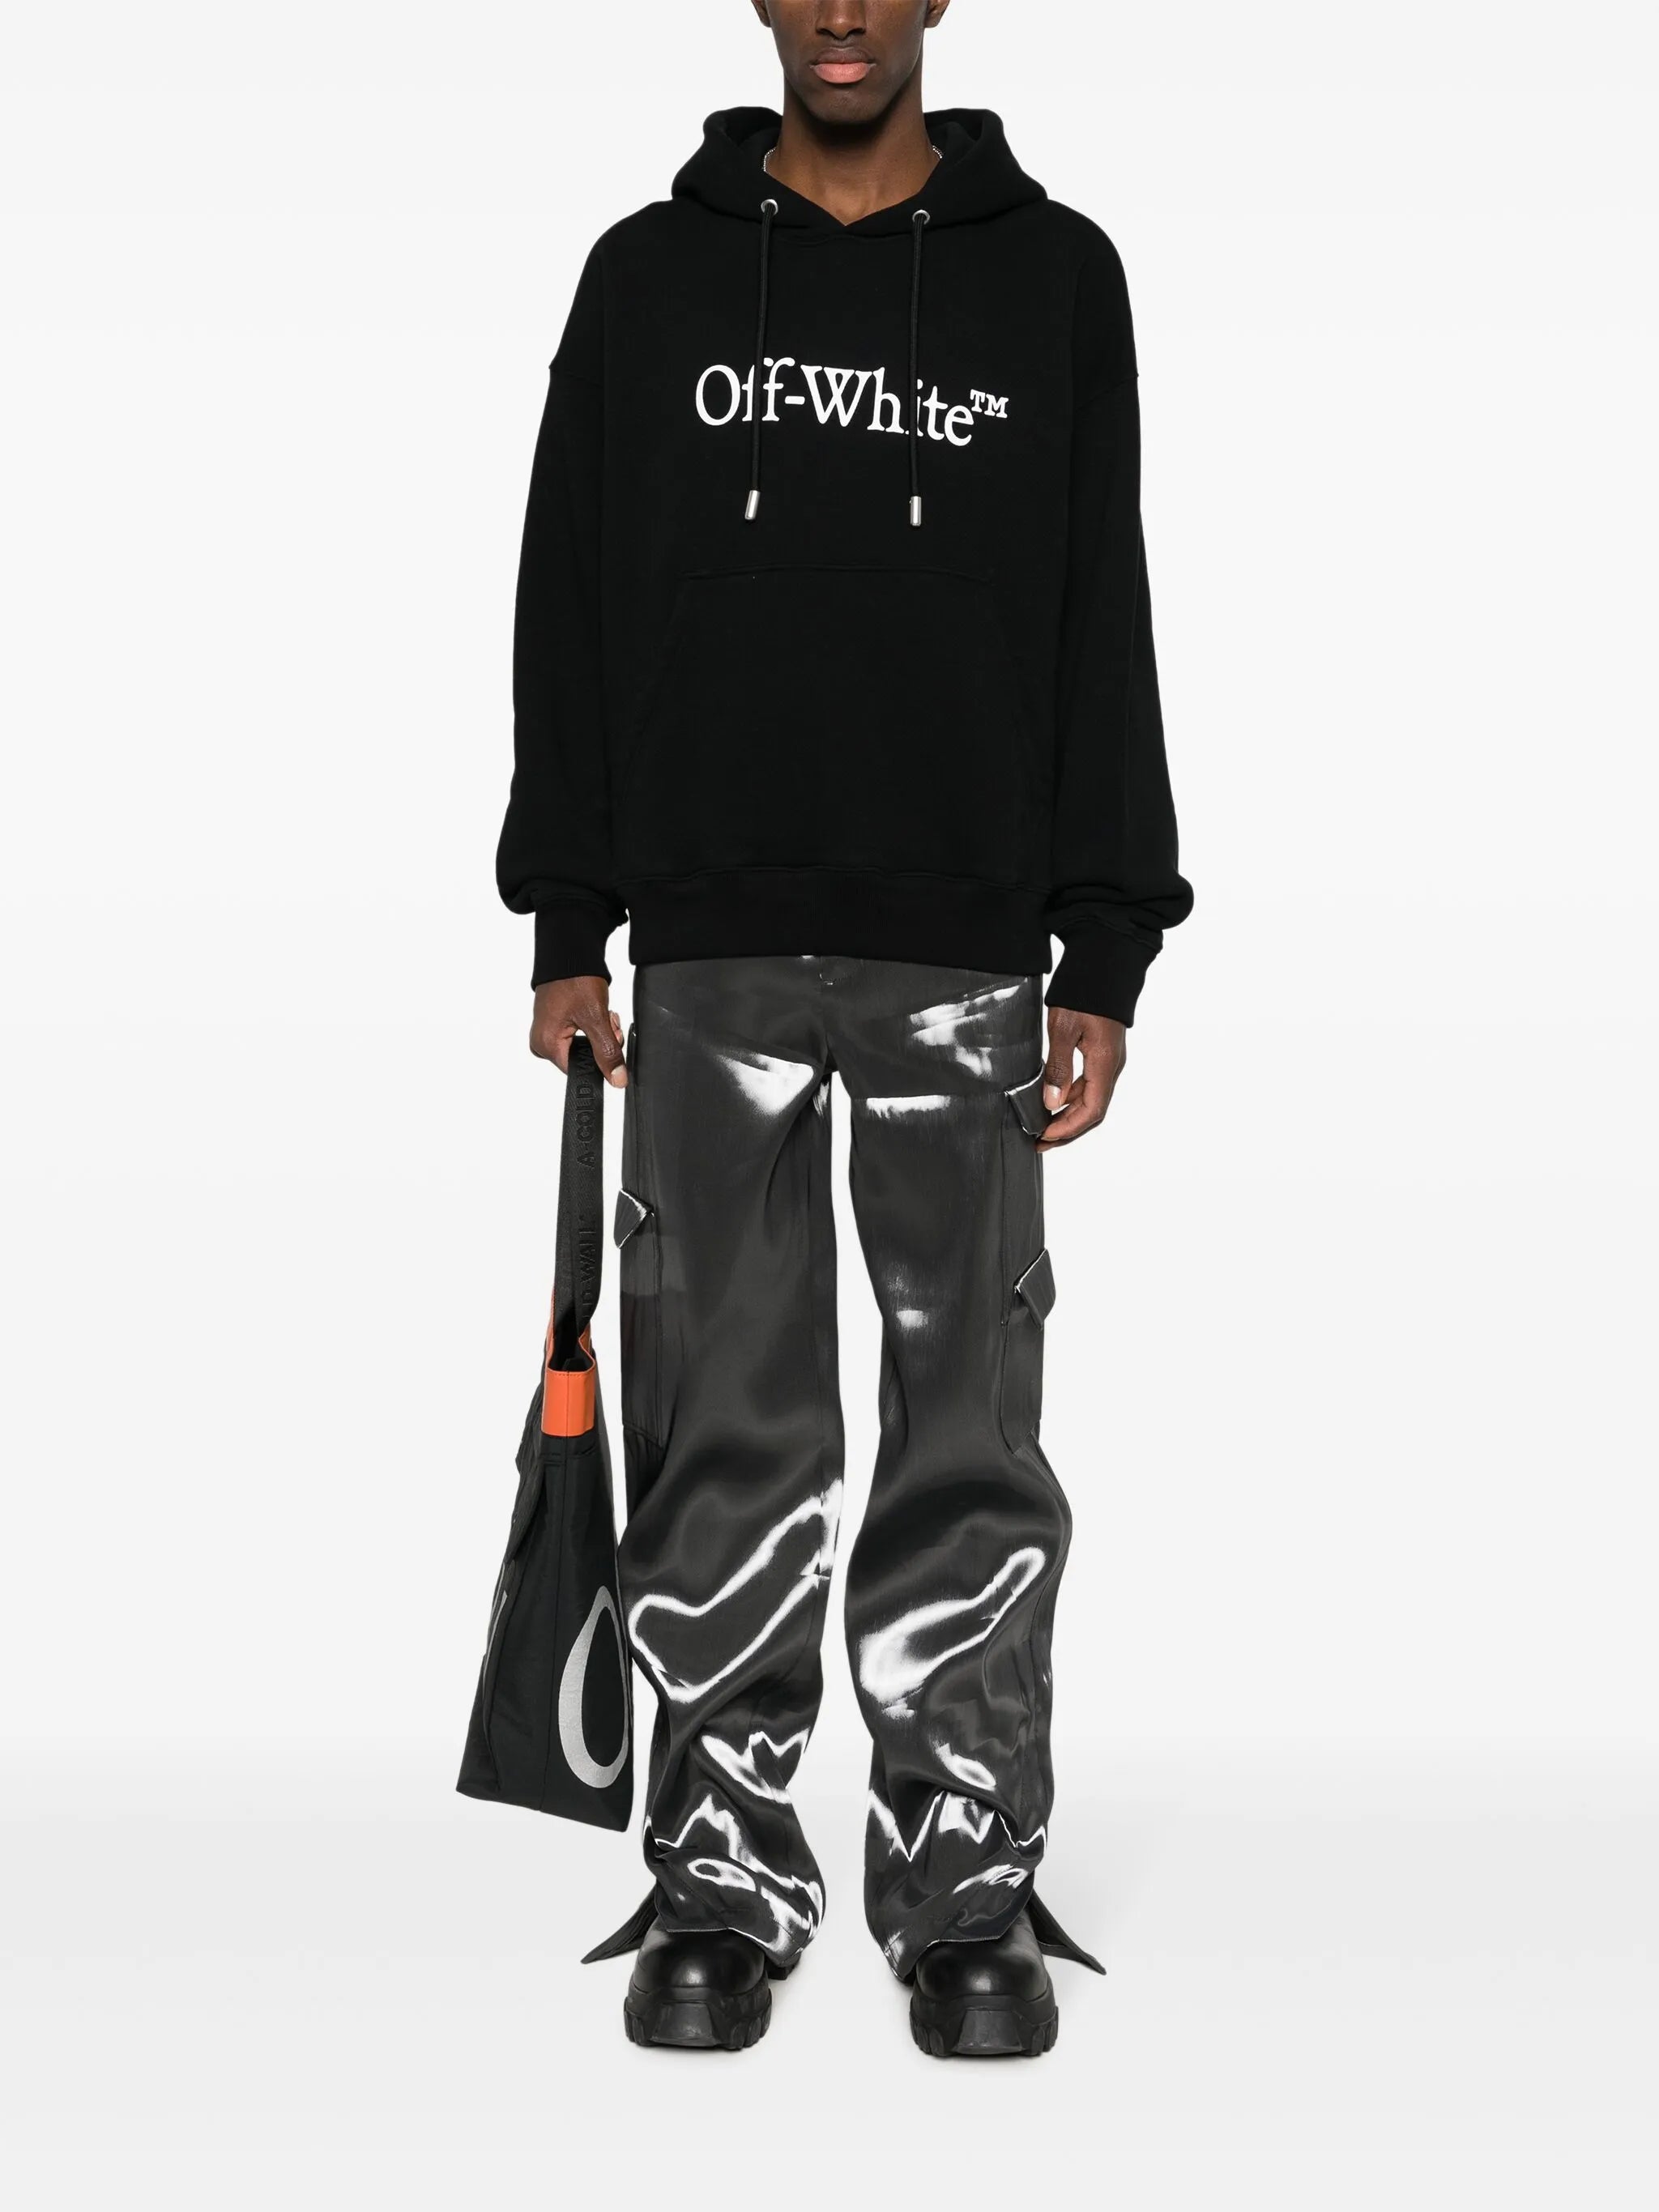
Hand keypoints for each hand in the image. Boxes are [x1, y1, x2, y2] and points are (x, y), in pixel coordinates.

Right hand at [530, 977, 626, 1086]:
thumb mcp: (596, 1019)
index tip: (610, 1040)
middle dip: (602, 1043)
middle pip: (583, 1058)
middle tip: (608, 1022)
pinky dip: (593, 1025)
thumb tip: (617, 1079)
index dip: (601, 1060)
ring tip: (604, 1013)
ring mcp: (547, 1031)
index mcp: (546, 1045)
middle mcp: (542, 1042)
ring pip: (584, 1046)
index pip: (579, 1071)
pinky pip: (578, 1034)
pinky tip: (597, 1012)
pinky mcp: (555, 1021)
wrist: (568, 951)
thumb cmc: (574, 979)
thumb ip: (607, 1052)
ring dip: (600, 1033)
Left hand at [1038, 1006, 1125, 1146]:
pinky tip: (1053, 1099)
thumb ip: (1058, 1068)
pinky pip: (1089, 1084)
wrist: (1106, 963)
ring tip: (1042, 1125)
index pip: (1092, 1111)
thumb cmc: (1084, 993)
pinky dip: (1071, 1098)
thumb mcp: (1064, 1029)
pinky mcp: (1102, 1052)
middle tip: (1039, 1142)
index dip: (1068, 1129)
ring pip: (1091, 1098)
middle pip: (1093, 1111)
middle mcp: (1112, 1066)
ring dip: (1068, 1116)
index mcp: (1105, 1064)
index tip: (1044, 1137)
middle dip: (1067, 1130)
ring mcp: (1109, 1060)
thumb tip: (1051, 1103)